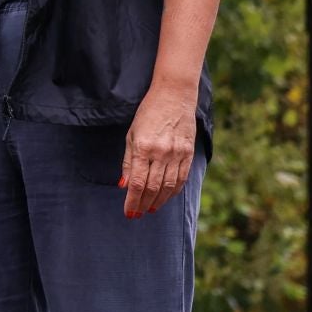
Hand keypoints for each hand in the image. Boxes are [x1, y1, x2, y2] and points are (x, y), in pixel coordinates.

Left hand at [120, 82, 198, 217]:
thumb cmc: (148, 114)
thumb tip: (124, 185)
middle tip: (138, 214)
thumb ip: (128, 161)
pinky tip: (165, 197)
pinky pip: (181, 179)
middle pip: (152, 187)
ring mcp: (176, 154)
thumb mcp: (132, 135)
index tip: (129, 212)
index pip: (137, 182)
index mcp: (143, 148)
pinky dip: (172, 191)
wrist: (173, 97)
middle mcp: (161, 153)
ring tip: (150, 209)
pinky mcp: (188, 153)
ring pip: (167, 187)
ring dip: (158, 201)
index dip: (132, 200)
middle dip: (143, 204)